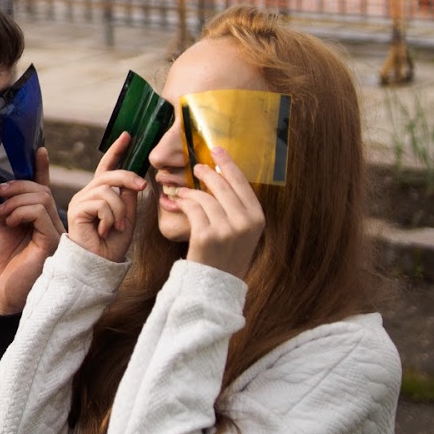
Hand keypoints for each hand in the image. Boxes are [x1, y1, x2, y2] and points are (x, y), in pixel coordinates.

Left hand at [0, 148, 62, 314]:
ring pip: (42, 198)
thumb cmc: (0, 260)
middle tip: (1, 194)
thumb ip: (10, 205)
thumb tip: (11, 187)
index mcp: (38, 218)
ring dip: (17, 199)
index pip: (43, 189)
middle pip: (42, 190)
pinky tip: (10, 220)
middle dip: (19, 186)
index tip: (39, 150)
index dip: (41, 168)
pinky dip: (22, 211)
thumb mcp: (1, 225)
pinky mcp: (52, 241)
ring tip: (3, 212)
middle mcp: (51, 224)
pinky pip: (40, 213)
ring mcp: (55, 233)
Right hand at [66, 131, 146, 261]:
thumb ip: (128, 196)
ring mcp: (81, 200)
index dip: (116, 150)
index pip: (108, 166)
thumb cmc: (113, 244)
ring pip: (108, 191)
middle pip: (110, 174)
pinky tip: (104, 230)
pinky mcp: (76, 209)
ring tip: (117, 226)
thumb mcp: (127, 216)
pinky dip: (109, 218)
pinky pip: (101, 203)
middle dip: (129, 178)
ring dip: (119, 211)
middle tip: (143, 186)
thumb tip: (134, 178)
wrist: (100, 264)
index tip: (127, 135)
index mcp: (101, 193)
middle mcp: (88, 193)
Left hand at [177, 147, 266, 278]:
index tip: (217, 149)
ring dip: (190, 191)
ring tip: (182, 191)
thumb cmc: (226, 253)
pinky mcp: (206, 236)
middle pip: (222, 185)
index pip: (242, 182)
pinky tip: (176, 201)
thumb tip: (222, 173)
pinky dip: (183, 202)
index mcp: (257, 218)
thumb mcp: (242, 230)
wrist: (215, 284)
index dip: (228, 163)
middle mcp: (245, 222)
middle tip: (196, 168)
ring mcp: (227, 229)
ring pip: (204, 196)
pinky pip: (192, 208)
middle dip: (206, 173)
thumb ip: (237, 206)